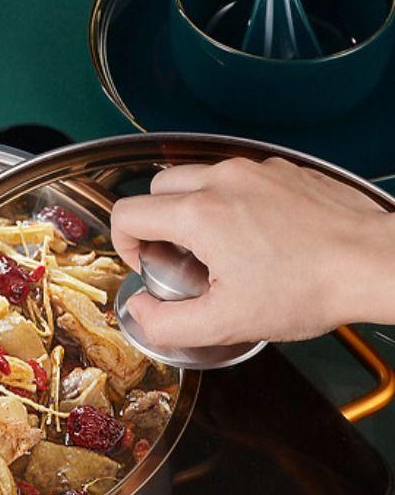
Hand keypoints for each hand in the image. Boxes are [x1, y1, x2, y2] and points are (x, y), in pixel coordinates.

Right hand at [109, 157, 394, 347]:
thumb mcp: (225, 324)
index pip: (128, 213)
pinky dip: (229, 202)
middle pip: (157, 188)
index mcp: (199, 215)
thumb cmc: (308, 288)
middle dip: (155, 223)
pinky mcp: (283, 171)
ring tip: (217, 248)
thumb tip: (138, 311)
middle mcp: (223, 181)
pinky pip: (236, 178)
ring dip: (190, 209)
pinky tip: (255, 237)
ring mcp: (256, 170)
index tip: (147, 265)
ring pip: (196, 178)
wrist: (374, 263)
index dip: (124, 244)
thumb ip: (165, 323)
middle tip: (178, 257)